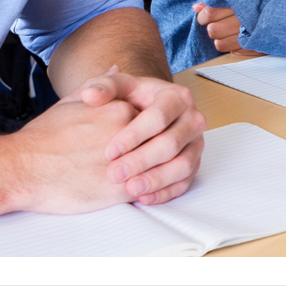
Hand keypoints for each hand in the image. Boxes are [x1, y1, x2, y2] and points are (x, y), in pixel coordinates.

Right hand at [5, 90, 144, 213]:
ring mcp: (126, 162)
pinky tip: (122, 191)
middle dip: (143, 151)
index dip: (136, 132)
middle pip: (154, 142)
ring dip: (145, 172)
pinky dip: (140, 192)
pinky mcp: (120, 191)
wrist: (22, 169)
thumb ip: (100, 86)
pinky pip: (144, 190)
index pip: (148, 119)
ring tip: (121, 175)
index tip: (117, 140)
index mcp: (121, 110)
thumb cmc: (44, 137)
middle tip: (116, 161)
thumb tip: (116, 67)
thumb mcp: (71, 101)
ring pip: (153, 167)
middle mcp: (128, 133)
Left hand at [71, 67, 205, 206]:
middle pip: (171, 143)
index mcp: (177, 96)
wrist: (145, 109)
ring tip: (129, 189)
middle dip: (141, 161)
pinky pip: (185, 182)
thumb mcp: (118, 87)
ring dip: (155, 180)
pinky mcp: (194, 163)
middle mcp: (192, 119)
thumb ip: (103, 87)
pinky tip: (143, 198)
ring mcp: (195, 143)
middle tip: (114, 174)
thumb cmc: (131, 98)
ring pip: (183, 165)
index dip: (134, 136)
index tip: (109, 151)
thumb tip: (90, 95)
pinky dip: (165, 192)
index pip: (159, 117)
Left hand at [194, 2, 262, 56]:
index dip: (203, 16)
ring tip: (228, 32)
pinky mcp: (256, 46)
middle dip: (212, 27)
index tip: (205, 16)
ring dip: (220, 39)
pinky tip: (238, 38)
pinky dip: (232, 46)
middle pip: (212, 30)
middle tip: (218, 23)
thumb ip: (217, 0)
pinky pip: (232, 51)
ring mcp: (250, 34)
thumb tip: (195, 7)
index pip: (210, 13)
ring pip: (219, 44)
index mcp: (240, 1)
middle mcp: (244, 19)